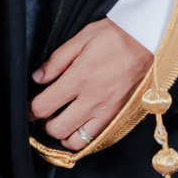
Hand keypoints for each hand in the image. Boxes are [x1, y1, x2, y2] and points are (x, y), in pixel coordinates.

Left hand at [30, 18, 151, 147]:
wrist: (148, 40)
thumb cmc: (115, 36)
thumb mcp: (82, 38)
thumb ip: (57, 61)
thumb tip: (37, 78)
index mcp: (79, 78)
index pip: (43, 107)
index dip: (30, 109)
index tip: (30, 106)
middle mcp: (92, 99)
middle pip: (56, 129)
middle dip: (45, 123)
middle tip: (47, 111)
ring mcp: (106, 110)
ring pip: (75, 141)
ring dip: (64, 133)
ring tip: (63, 119)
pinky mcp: (117, 115)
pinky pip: (95, 139)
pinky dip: (83, 136)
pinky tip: (80, 123)